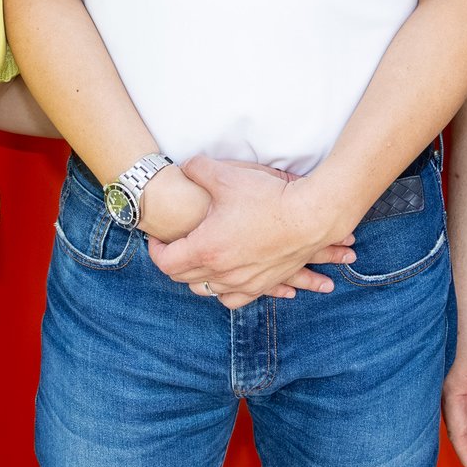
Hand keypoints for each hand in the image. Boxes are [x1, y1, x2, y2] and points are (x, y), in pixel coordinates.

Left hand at [145, 157, 354, 308]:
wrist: (310, 217)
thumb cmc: (268, 197)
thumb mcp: (226, 175)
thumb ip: (197, 168)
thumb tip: (184, 167)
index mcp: (207, 249)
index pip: (166, 262)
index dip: (155, 250)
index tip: (157, 237)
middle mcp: (222, 272)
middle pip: (183, 278)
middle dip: (174, 261)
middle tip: (174, 244)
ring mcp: (243, 282)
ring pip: (207, 291)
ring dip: (197, 277)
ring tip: (197, 260)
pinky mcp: (262, 285)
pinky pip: (233, 299)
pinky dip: (224, 291)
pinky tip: (225, 278)